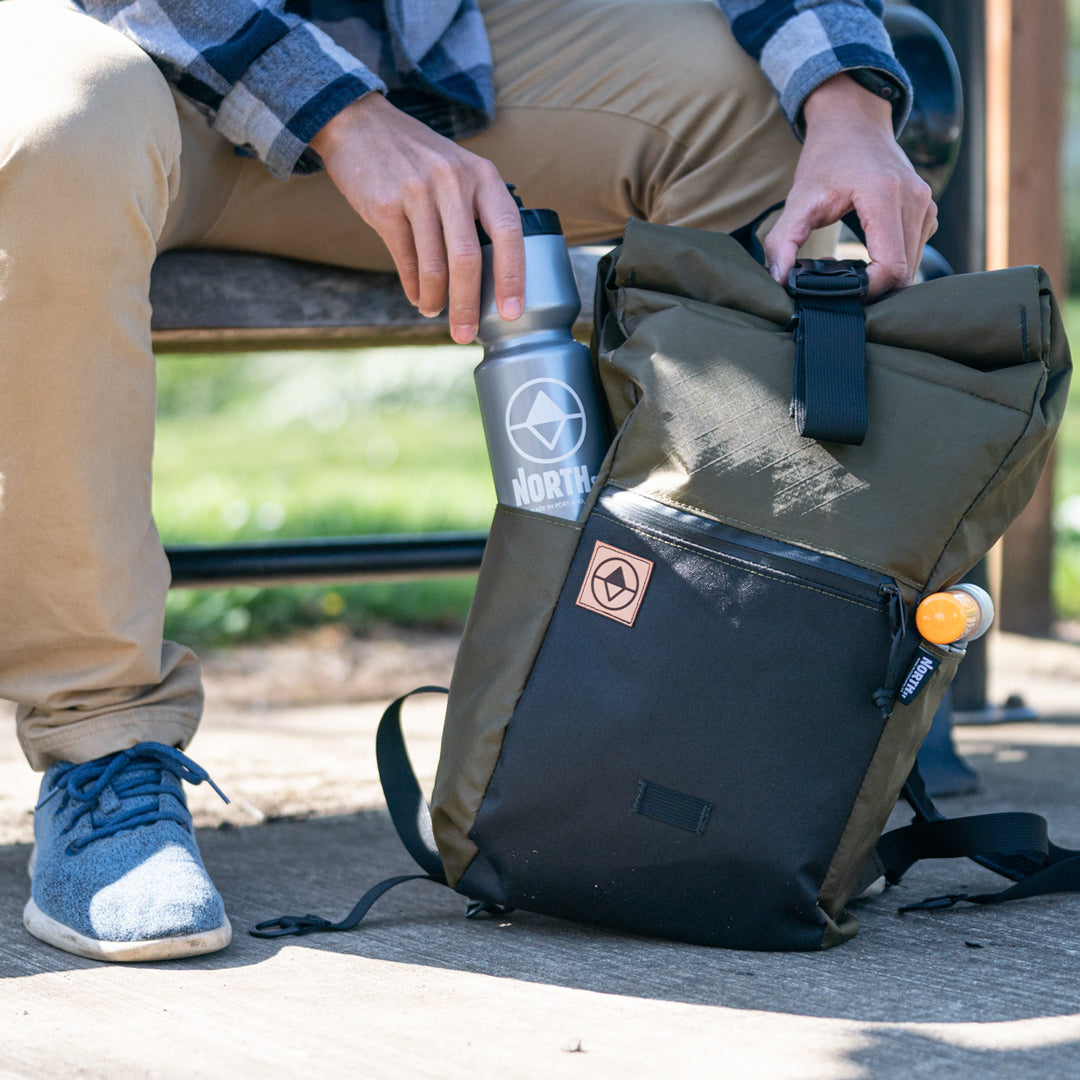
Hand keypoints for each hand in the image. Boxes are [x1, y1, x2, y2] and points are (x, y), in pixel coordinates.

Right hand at [310, 93, 524, 342]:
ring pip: (434, 265)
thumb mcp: (458, 169)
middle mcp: (453, 180)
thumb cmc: (417, 158)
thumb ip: (477, 210)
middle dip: (468, 304)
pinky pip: (406, 260)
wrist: (359, 123)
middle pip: (468, 258)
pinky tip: (417, 297)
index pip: (509, 232)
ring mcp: (417, 191)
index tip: (512, 311)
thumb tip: (491, 275)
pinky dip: (413, 287)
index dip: (513, 276)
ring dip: (435, 299)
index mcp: (482, 175)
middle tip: (466, 334)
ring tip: (434, 312)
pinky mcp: (385, 205)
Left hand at [763, 73, 936, 298]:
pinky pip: (915, 253)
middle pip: (904, 273)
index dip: (866, 290)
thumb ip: (783, 241)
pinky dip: (892, 265)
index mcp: (885, 194)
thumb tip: (779, 281)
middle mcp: (915, 199)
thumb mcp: (798, 199)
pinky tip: (866, 258)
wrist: (854, 121)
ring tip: (849, 271)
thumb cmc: (826, 158)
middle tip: (839, 285)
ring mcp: (927, 205)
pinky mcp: (928, 211)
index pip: (891, 267)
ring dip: (882, 279)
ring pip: (912, 267)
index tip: (839, 291)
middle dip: (872, 289)